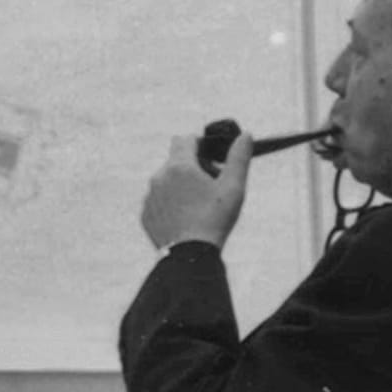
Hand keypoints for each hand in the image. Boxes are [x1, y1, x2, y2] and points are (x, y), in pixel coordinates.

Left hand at [140, 131, 251, 249]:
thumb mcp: (233, 187)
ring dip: (179, 186)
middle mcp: (159, 177)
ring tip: (198, 206)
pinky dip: (169, 205)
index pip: (185, 139)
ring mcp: (150, 197)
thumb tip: (246, 135)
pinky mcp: (146, 215)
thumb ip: (239, 158)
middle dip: (192, 167)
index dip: (200, 145)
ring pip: (165, 181)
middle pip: (175, 161)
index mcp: (179, 166)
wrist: (190, 256)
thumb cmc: (214, 220)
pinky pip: (158, 202)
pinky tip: (185, 219)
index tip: (211, 160)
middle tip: (209, 186)